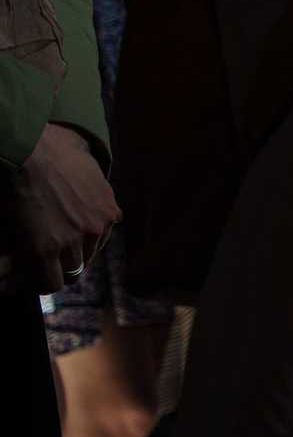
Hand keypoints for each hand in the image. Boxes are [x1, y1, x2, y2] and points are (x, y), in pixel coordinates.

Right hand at [0, 123, 115, 294]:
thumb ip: (103, 200)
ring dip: (55, 270)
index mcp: (108, 213)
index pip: (98, 245)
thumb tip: (115, 215)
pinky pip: (50, 282)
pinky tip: (32, 280)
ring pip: (68, 271)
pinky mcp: (46, 249)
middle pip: (84, 259)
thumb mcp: (94, 176)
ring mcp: (73, 240)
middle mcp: (96, 229)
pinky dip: (42, 283)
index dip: (80, 249)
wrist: (33, 153)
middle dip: (68, 260)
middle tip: (50, 260)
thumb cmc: (58, 158)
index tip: (66, 252)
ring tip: (39, 267)